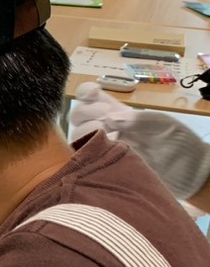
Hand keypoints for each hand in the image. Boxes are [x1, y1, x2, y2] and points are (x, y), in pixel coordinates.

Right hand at [71, 82, 209, 199]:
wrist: (190, 174)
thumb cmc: (180, 145)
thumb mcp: (163, 124)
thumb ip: (137, 119)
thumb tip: (109, 118)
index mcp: (120, 114)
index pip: (92, 98)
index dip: (87, 92)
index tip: (94, 93)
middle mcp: (108, 129)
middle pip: (78, 115)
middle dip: (86, 111)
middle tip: (107, 117)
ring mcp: (104, 148)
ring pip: (77, 135)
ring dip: (86, 130)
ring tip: (107, 134)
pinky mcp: (102, 167)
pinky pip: (82, 157)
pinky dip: (85, 150)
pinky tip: (101, 150)